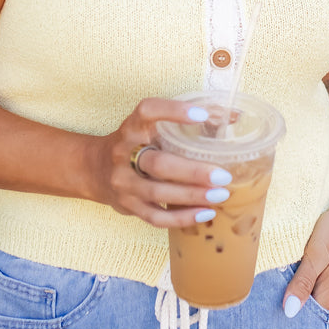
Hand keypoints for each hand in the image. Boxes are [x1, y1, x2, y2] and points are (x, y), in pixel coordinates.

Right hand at [89, 98, 233, 228]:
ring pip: (157, 192)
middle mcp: (124, 152)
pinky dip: (181, 217)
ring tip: (220, 195)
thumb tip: (234, 117)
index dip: (173, 111)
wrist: (94, 169)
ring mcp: (123, 182)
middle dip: (193, 171)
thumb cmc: (135, 144)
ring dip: (191, 196)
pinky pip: (155, 217)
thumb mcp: (152, 127)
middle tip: (223, 175)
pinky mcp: (127, 205)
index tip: (201, 115)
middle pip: (158, 163)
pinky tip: (204, 214)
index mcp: (133, 127)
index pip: (148, 111)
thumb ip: (189, 122)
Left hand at [281, 183, 328, 319]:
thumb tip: (290, 311)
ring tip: (286, 296)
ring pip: (322, 310)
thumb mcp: (315, 254)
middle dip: (296, 313)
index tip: (271, 315)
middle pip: (315, 319)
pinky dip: (316, 297)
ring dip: (306, 305)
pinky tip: (303, 288)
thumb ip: (303, 284)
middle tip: (273, 305)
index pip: (308, 322)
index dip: (289, 319)